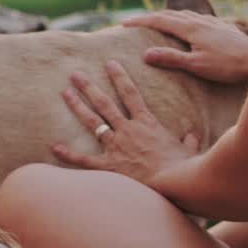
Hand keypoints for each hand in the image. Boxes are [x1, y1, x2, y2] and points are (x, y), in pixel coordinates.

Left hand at [52, 61, 200, 183]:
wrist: (175, 184)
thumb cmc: (183, 168)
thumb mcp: (188, 150)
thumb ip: (188, 141)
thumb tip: (192, 136)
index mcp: (146, 123)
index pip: (131, 94)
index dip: (119, 77)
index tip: (109, 63)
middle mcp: (128, 130)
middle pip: (104, 103)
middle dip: (89, 87)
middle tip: (75, 74)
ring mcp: (117, 147)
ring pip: (93, 122)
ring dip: (77, 106)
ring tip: (65, 93)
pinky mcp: (109, 167)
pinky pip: (85, 160)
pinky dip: (69, 154)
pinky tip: (55, 147)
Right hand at [122, 10, 247, 83]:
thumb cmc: (228, 65)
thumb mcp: (197, 65)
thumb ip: (171, 58)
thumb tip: (146, 53)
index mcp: (191, 28)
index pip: (159, 20)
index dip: (140, 21)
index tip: (123, 24)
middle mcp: (200, 21)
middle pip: (169, 14)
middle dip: (150, 17)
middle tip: (134, 22)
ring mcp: (211, 22)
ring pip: (183, 14)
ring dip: (166, 16)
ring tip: (156, 22)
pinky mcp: (220, 26)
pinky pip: (195, 18)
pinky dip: (182, 19)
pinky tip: (186, 24)